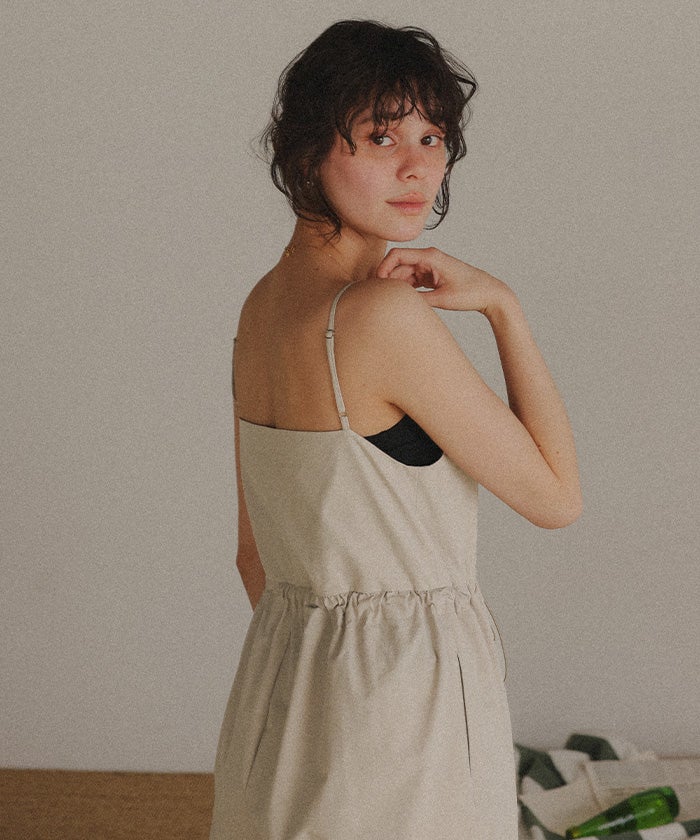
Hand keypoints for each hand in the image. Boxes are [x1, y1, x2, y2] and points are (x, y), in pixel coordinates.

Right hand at [376, 246, 514, 314]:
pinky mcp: (432, 276)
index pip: (397, 255)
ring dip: (396, 285)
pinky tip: (401, 300)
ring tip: (388, 301)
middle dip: (386, 279)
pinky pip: (412, 280)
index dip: (382, 267)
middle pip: (397, 265)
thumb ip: (418, 299)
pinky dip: (405, 289)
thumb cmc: (471, 292)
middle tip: (378, 296)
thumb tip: (398, 301)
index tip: (376, 283)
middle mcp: (428, 258)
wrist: (490, 294)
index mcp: (430, 257)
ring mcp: (429, 267)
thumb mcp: (442, 299)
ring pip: (403, 274)